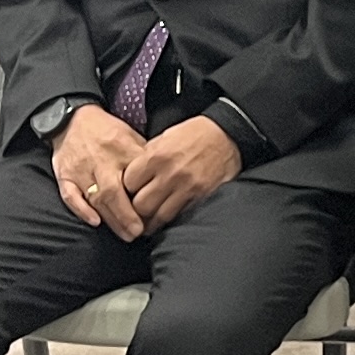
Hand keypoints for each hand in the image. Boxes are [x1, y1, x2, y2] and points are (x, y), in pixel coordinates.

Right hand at [47, 105, 150, 237]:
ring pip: (95, 198)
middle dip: (127, 215)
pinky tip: (95, 222)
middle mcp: (100, 160)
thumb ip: (144, 156)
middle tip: (138, 232)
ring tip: (125, 234)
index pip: (136, 176)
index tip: (156, 213)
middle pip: (113, 191)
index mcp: (121, 148)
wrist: (71, 119)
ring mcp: (81, 170)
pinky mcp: (64, 176)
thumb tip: (162, 178)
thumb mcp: (131, 135)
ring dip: (111, 219)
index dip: (145, 196)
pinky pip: (70, 195)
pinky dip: (81, 210)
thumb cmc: (106, 131)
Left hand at [125, 113, 242, 232]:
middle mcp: (169, 174)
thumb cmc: (195, 133)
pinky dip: (169, 220)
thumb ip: (147, 156)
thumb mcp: (165, 137)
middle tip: (136, 209)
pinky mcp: (200, 197)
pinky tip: (165, 219)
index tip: (129, 192)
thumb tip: (132, 174)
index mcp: (156, 156)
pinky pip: (178, 216)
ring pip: (157, 216)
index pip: (128, 184)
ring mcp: (186, 187)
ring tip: (147, 221)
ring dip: (151, 220)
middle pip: (140, 205)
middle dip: (136, 209)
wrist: (227, 134)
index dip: (126, 190)